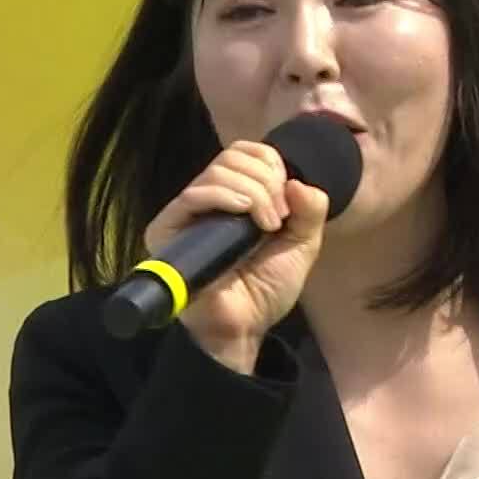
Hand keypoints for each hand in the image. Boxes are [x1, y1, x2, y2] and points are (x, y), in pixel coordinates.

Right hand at [142, 140, 330, 369]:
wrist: (245, 326)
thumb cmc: (267, 288)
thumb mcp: (302, 244)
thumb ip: (310, 210)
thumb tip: (297, 181)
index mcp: (236, 195)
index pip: (246, 152)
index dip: (271, 164)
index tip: (287, 201)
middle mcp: (208, 199)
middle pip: (232, 156)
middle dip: (267, 180)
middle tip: (279, 217)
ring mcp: (186, 213)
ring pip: (216, 172)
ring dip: (253, 191)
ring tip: (268, 226)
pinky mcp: (168, 230)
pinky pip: (192, 196)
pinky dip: (226, 196)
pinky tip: (247, 214)